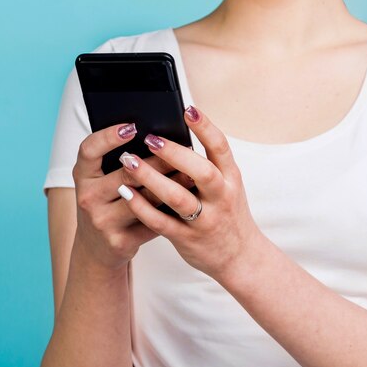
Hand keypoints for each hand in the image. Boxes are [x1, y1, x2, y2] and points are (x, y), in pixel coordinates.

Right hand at [71, 122, 194, 269]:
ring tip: (193, 173)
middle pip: (127, 174)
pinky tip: (189, 199)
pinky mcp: (120, 241)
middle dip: (160, 161)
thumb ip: (123, 162)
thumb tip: (160, 138)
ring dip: (172, 184)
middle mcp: (88, 197)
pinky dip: (172, 210)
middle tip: (185, 147)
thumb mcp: (104, 181)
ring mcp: (102, 221)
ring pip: (144, 198)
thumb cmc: (108, 203)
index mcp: (83, 175)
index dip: (109, 136)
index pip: (89, 150)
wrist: (97, 249)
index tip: (132, 126)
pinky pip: (152, 221)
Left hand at [117, 105, 263, 279]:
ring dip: (151, 178)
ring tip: (128, 162)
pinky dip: (142, 207)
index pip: (221, 147)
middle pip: (200, 171)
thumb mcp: (229, 185)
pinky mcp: (187, 238)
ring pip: (177, 197)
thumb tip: (176, 136)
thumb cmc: (228, 212)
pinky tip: (127, 193)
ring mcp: (205, 219)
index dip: (205, 127)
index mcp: (231, 177)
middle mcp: (221, 197)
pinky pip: (161, 223)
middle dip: (174, 153)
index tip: (187, 109)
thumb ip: (208, 164)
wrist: (240, 256)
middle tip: (150, 139)